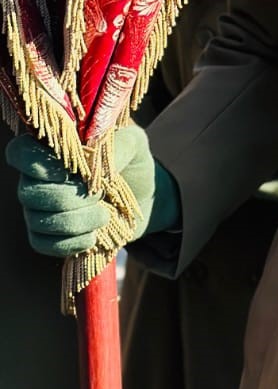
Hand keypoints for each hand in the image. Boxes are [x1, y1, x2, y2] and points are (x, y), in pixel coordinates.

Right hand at [8, 125, 180, 258]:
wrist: (145, 197)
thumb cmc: (132, 162)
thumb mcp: (134, 144)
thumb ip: (117, 145)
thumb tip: (92, 161)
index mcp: (51, 150)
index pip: (20, 153)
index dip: (36, 164)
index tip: (68, 173)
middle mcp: (36, 179)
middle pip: (29, 193)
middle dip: (68, 199)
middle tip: (99, 196)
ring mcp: (38, 208)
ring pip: (37, 220)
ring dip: (75, 222)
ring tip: (105, 216)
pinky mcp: (47, 234)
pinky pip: (43, 244)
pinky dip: (70, 243)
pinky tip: (94, 237)